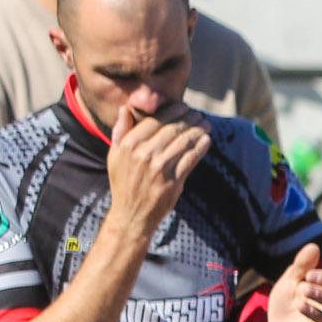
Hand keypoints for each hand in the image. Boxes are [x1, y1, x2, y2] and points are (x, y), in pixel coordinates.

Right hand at [105, 104, 211, 235]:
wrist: (131, 215)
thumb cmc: (123, 183)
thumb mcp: (114, 156)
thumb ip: (120, 131)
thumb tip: (125, 108)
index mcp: (129, 145)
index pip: (155, 121)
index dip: (172, 111)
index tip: (183, 106)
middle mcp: (144, 155)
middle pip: (172, 129)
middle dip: (189, 119)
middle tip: (198, 114)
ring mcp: (160, 168)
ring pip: (183, 142)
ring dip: (198, 130)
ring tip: (206, 124)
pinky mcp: (174, 181)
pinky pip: (191, 159)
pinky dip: (201, 147)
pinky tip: (207, 140)